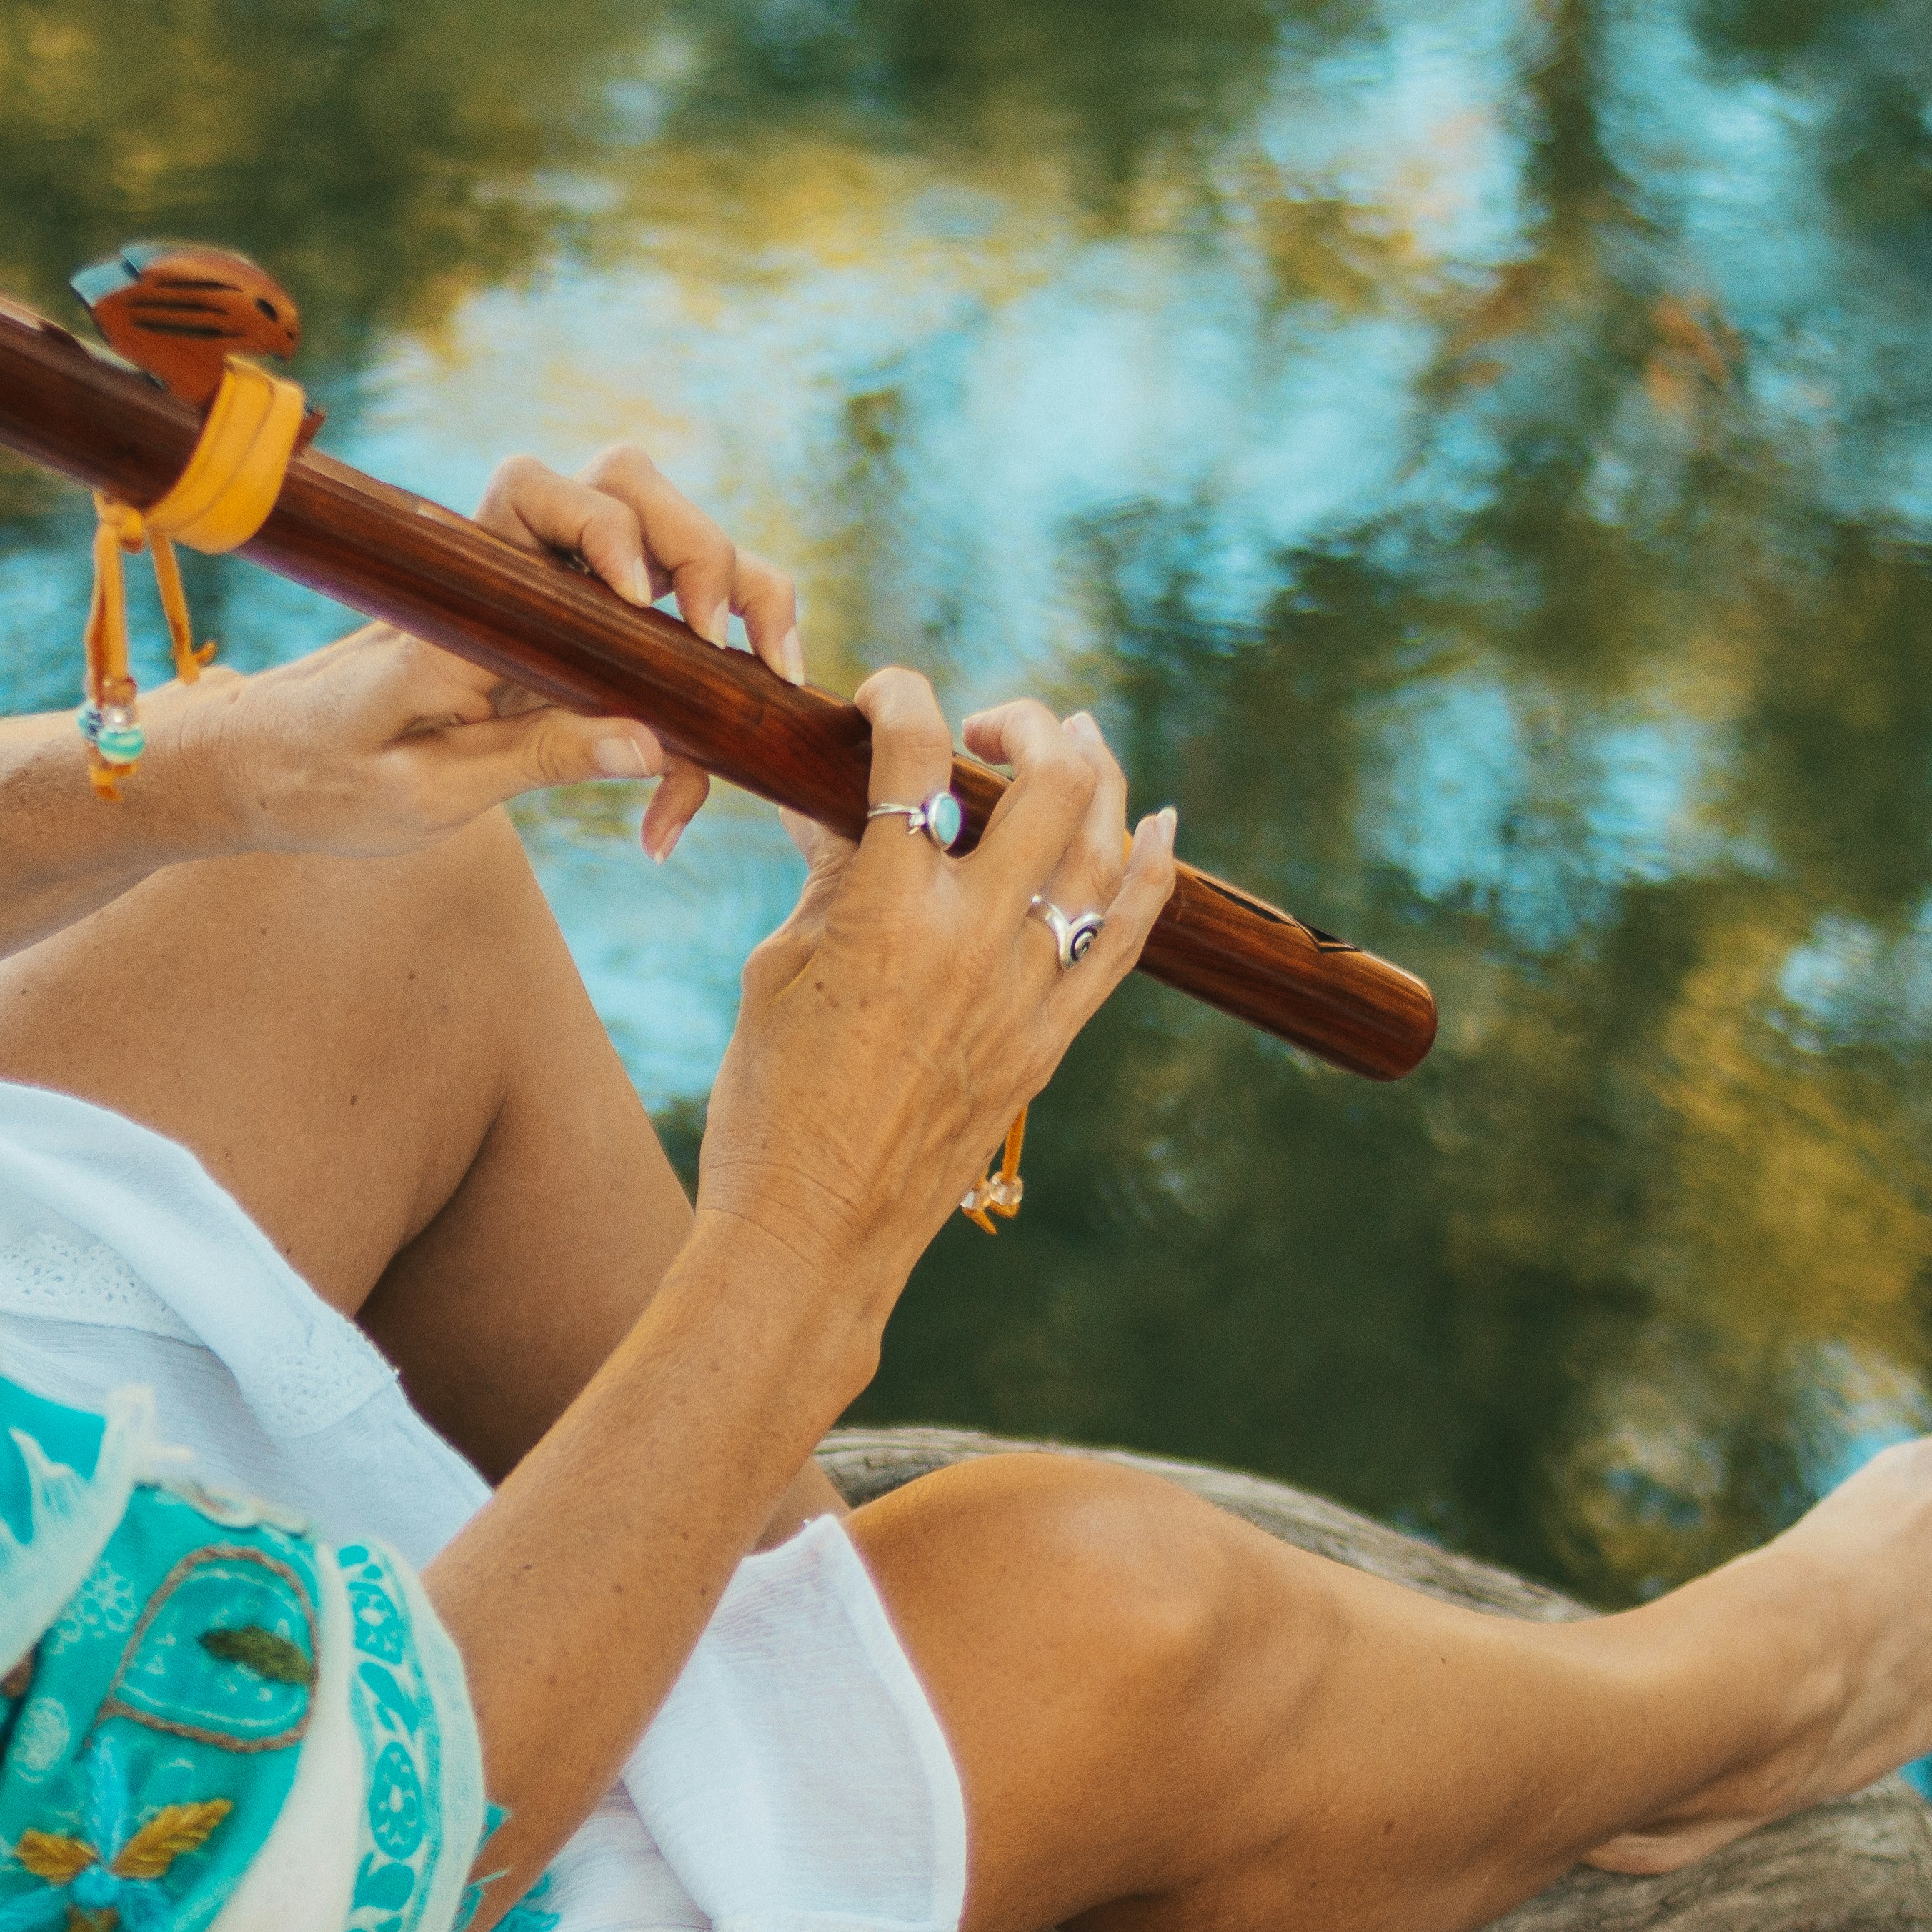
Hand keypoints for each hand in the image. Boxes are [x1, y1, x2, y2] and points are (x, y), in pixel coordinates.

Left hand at [147, 444, 803, 861]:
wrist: (270, 778)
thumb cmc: (324, 780)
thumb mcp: (426, 790)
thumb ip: (536, 758)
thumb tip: (655, 742)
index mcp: (458, 595)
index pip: (532, 490)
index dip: (604, 523)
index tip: (638, 600)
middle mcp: (510, 581)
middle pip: (626, 490)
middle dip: (701, 547)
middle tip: (721, 644)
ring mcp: (546, 608)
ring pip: (661, 551)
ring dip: (726, 598)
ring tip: (761, 684)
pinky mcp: (564, 650)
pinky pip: (652, 635)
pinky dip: (698, 683)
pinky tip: (687, 786)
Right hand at [692, 673, 1178, 1314]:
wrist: (813, 1236)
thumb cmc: (767, 1107)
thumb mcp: (775, 972)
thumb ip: (825, 879)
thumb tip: (840, 807)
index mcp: (885, 913)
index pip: (912, 759)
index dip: (902, 698)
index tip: (886, 696)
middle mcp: (973, 941)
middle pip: (1046, 784)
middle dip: (1025, 726)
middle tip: (991, 726)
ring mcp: (1026, 993)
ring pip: (1104, 848)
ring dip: (1098, 776)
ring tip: (1075, 742)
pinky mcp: (1051, 1042)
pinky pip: (1129, 938)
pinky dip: (1155, 873)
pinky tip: (1164, 828)